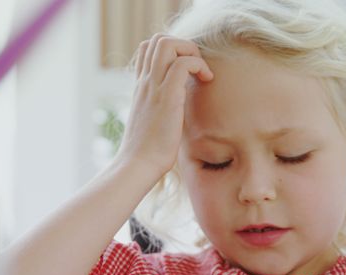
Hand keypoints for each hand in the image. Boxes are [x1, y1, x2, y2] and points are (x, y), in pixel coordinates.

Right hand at [116, 34, 213, 174]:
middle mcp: (145, 82)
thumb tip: (175, 112)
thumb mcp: (152, 123)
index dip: (170, 50)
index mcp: (141, 87)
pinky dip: (199, 65)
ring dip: (191, 51)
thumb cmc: (147, 151)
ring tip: (201, 72)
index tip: (186, 70)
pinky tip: (207, 81)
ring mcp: (154, 87)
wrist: (138, 164)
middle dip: (183, 45)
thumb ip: (161, 109)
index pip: (147, 49)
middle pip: (158, 39)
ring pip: (168, 44)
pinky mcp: (167, 97)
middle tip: (196, 69)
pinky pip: (183, 64)